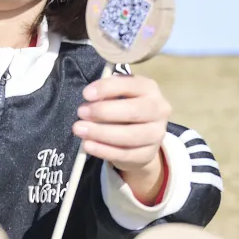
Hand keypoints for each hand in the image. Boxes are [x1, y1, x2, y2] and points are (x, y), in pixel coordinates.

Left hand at [74, 73, 170, 197]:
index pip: (131, 84)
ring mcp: (157, 134)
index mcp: (149, 88)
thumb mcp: (117, 96)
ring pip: (130, 135)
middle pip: (133, 111)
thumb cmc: (123, 110)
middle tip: (81, 112)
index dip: (107, 88)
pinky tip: (88, 145)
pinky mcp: (148, 154)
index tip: (86, 94)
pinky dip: (104, 150)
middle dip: (103, 111)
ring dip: (101, 132)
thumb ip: (107, 95)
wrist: (140, 139)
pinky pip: (125, 154)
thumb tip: (90, 100)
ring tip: (79, 129)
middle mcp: (159, 109)